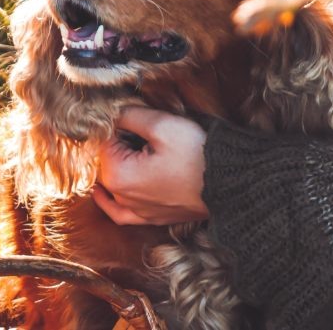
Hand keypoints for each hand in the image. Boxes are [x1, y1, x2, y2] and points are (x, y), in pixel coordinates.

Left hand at [92, 106, 209, 225]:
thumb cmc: (197, 155)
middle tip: (145, 134)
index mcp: (117, 175)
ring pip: (111, 184)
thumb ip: (129, 116)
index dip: (119, 125)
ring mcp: (137, 211)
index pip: (103, 140)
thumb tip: (112, 113)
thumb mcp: (162, 124)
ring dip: (118, 166)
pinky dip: (110, 201)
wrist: (230, 184)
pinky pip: (121, 213)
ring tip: (137, 149)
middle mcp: (121, 198)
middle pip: (107, 162)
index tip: (137, 121)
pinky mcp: (152, 218)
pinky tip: (103, 193)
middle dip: (119, 145)